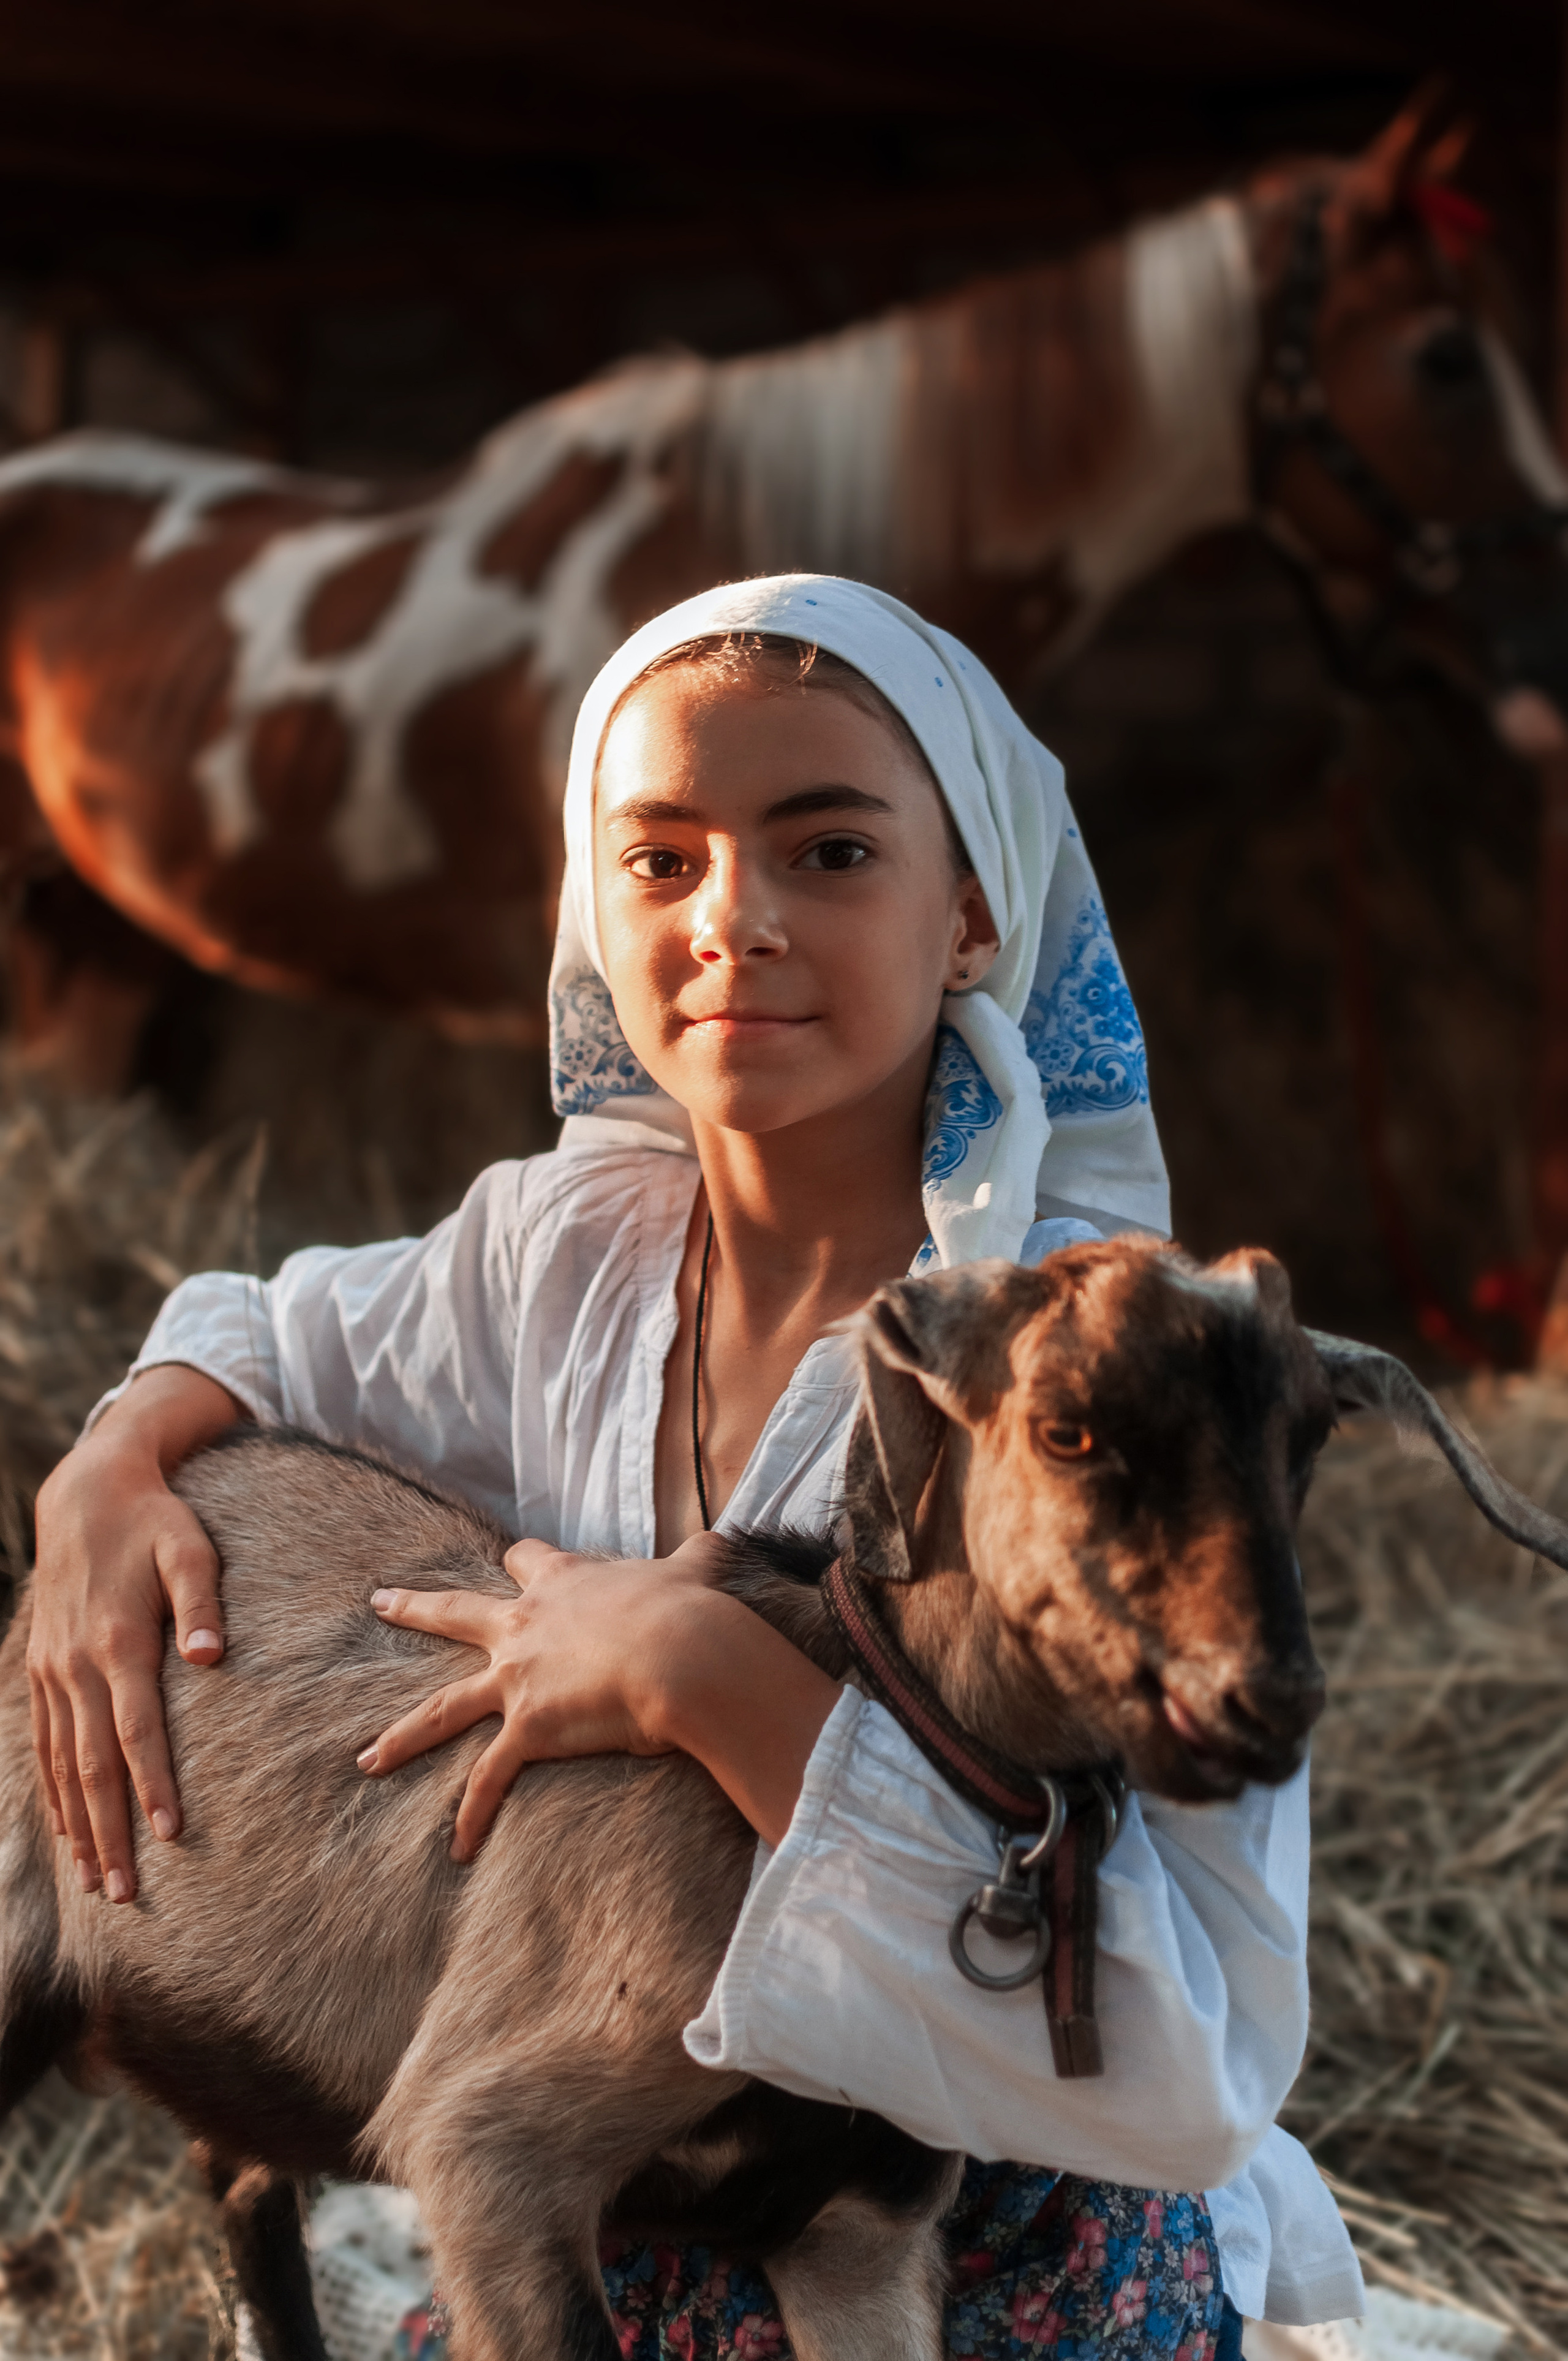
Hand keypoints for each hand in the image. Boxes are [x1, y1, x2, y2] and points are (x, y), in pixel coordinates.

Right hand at [26, 1365, 239, 1900]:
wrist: (85, 1493)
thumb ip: (201, 1603)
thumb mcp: (189, 1548)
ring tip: (93, 1882)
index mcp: (117, 1643)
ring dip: (78, 1825)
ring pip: (61, 1765)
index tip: (168, 1837)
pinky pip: (42, 1743)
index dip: (151, 1787)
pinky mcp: (41, 1669)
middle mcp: (76, 1666)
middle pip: (92, 1766)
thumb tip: (209, 1657)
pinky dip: (52, 1791)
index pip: (136, 1733)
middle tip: (123, 1893)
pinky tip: (66, 1828)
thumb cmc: (154, 1522)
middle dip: (108, 1833)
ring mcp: (52, 1671)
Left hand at [362, 1533, 735, 1861]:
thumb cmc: (691, 1609)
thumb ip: (700, 1555)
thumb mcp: (696, 1569)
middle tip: (380, 1602)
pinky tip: (457, 1848)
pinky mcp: (526, 1730)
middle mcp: (526, 1626)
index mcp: (564, 1583)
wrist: (684, 1652)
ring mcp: (518, 1679)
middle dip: (414, 1608)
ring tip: (366, 1758)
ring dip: (401, 1737)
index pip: (528, 1561)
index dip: (524, 1563)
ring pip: (442, 1708)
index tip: (515, 1561)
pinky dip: (471, 1816)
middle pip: (454, 1613)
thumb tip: (724, 1540)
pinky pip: (487, 1780)